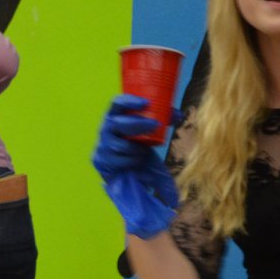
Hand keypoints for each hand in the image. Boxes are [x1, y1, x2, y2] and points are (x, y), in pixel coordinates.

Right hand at [92, 94, 177, 237]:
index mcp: (115, 118)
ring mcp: (101, 146)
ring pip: (120, 144)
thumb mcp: (151, 135)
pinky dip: (130, 161)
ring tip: (144, 151)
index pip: (116, 104)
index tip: (144, 103)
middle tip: (154, 125)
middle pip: (117, 123)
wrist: (130, 177)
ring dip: (136, 148)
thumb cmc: (139, 151)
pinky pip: (118, 160)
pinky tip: (135, 162)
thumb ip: (163, 123)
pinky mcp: (100, 162)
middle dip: (136, 124)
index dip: (128, 101)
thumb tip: (179, 115)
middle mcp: (105, 131)